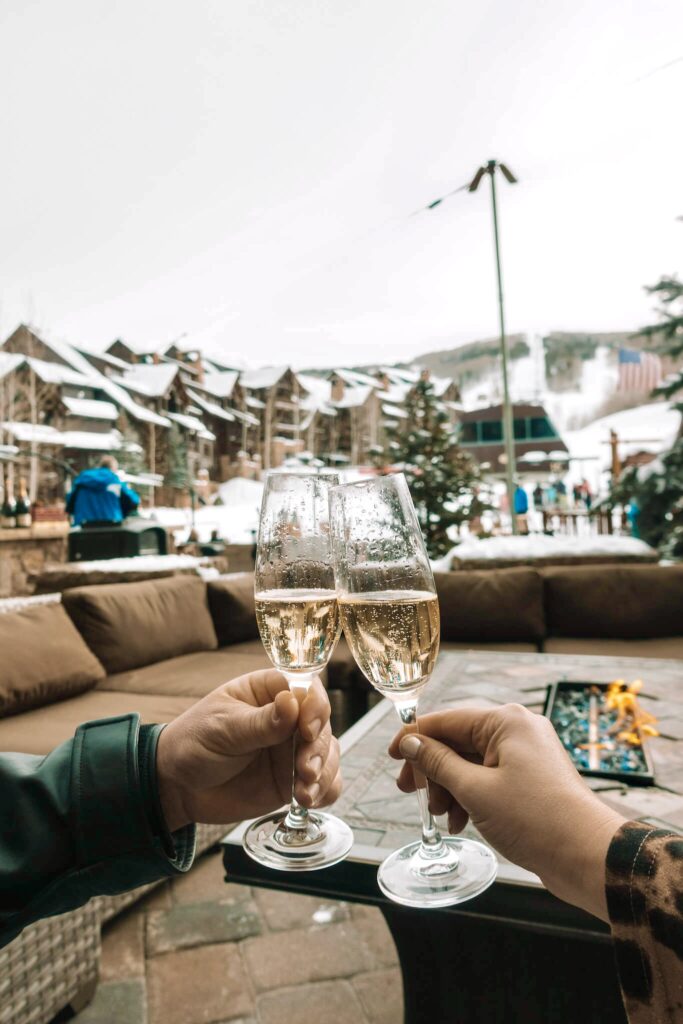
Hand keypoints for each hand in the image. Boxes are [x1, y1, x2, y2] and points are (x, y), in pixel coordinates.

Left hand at [156, 670, 340, 831]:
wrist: (178, 787)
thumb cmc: (194, 744)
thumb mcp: (223, 729)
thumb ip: (260, 722)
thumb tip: (292, 703)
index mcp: (268, 692)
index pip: (306, 689)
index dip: (315, 706)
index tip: (307, 728)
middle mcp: (287, 718)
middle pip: (322, 724)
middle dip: (318, 748)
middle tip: (305, 769)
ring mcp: (291, 750)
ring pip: (328, 753)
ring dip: (325, 772)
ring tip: (304, 792)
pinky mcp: (292, 780)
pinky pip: (323, 783)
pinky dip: (325, 791)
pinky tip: (309, 800)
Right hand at [389, 703, 624, 921]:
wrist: (587, 856)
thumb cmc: (535, 819)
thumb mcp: (475, 790)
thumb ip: (438, 763)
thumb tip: (411, 743)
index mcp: (506, 722)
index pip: (447, 720)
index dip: (415, 739)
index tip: (392, 757)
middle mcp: (519, 730)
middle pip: (459, 742)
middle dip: (433, 770)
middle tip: (409, 792)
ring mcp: (528, 754)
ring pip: (473, 763)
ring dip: (450, 788)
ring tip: (441, 816)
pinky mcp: (533, 778)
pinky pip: (490, 778)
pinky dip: (471, 796)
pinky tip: (460, 821)